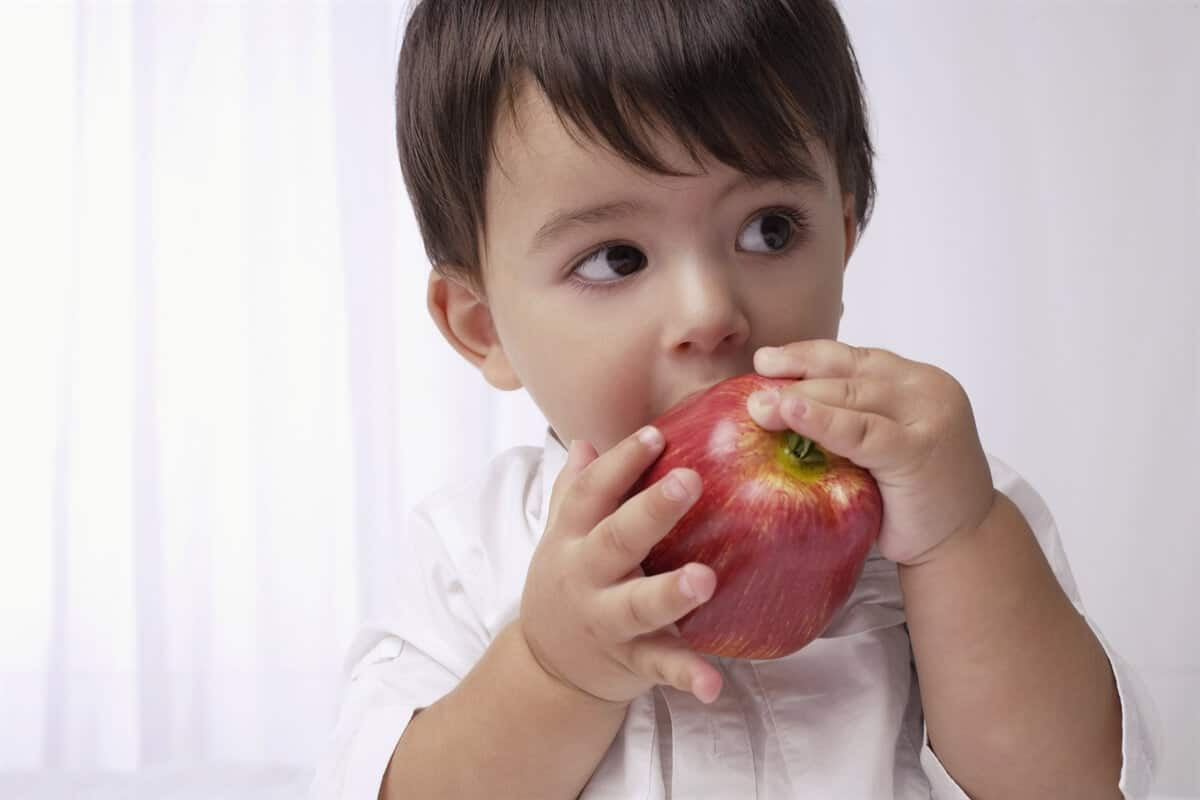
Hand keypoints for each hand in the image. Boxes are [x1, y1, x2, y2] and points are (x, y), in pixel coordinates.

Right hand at [519, 427, 723, 705]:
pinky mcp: (629, 661)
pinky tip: (713, 682)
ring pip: (636, 606)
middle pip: (616, 539)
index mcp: (571, 539)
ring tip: (704, 580)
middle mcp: (585, 577)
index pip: (591, 492)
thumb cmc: (566, 585)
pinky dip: (685, 675)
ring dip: (669, 593)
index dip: (621, 462)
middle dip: (650, 511)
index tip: (655, 434)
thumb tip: (584, 442)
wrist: (545, 668)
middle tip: (690, 481)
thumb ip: (572, 490)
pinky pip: (658, 667)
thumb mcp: (560, 537)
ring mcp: (606, 622)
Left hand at [746, 339, 997, 565]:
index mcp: (914, 380)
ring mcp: (926, 416)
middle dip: (795, 376)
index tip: (764, 361)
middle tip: (751, 385)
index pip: (851, 358)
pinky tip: (792, 413)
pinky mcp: (919, 449)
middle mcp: (925, 389)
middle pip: (847, 373)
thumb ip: (848, 420)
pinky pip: (861, 431)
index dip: (805, 356)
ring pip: (851, 396)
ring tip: (760, 405)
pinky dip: (823, 421)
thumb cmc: (912, 497)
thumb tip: (775, 406)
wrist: (963, 542)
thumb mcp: (879, 446)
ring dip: (800, 397)